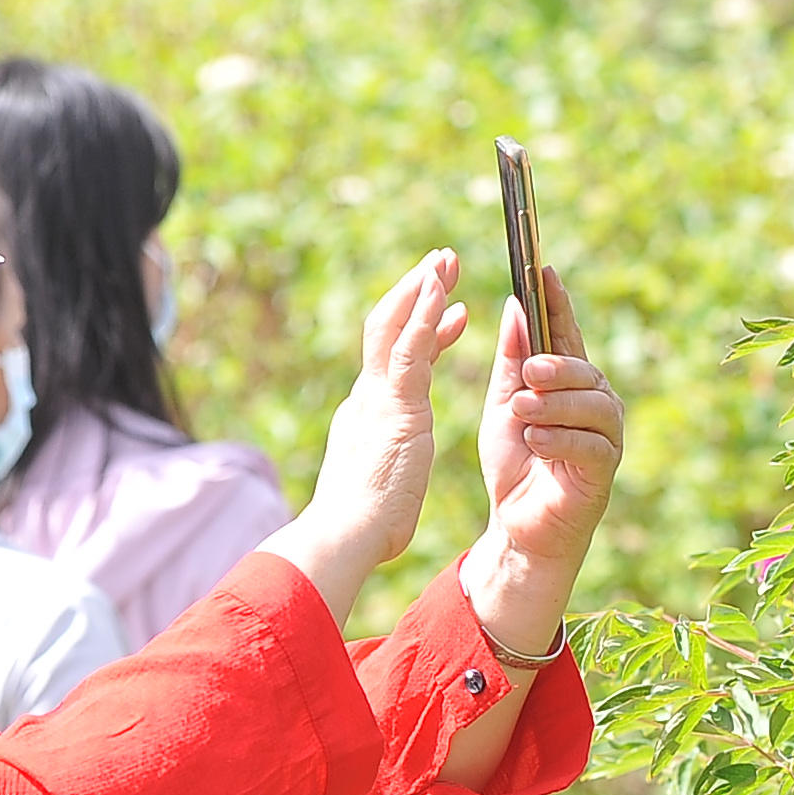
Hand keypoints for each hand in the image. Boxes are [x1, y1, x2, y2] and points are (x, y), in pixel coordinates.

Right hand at [262, 253, 466, 621]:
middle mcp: (368, 396)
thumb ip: (388, 462)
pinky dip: (424, 315)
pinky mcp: (393, 405)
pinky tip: (442, 289)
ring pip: (396, 326)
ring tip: (446, 258)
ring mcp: (378, 397)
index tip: (446, 307)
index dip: (420, 327)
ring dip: (422, 288)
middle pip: (387, 327)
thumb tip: (391, 466)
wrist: (346, 535)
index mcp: (369, 413)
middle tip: (443, 262)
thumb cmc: (366, 524)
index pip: (394, 356)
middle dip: (416, 291)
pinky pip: (409, 348)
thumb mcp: (384, 480)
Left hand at [459, 273, 624, 657]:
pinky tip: (535, 441)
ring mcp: (606, 437)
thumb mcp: (502, 406)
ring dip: (553, 404)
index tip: (544, 270)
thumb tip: (516, 306)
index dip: (558, 303)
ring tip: (522, 411)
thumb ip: (511, 362)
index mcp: (569, 384)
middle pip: (583, 369)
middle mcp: (596, 404)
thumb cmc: (515, 466)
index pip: (566, 334)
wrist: (520, 528)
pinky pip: (590, 444)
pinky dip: (559, 439)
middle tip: (528, 371)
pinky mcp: (605, 470)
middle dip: (556, 366)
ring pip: (590, 404)